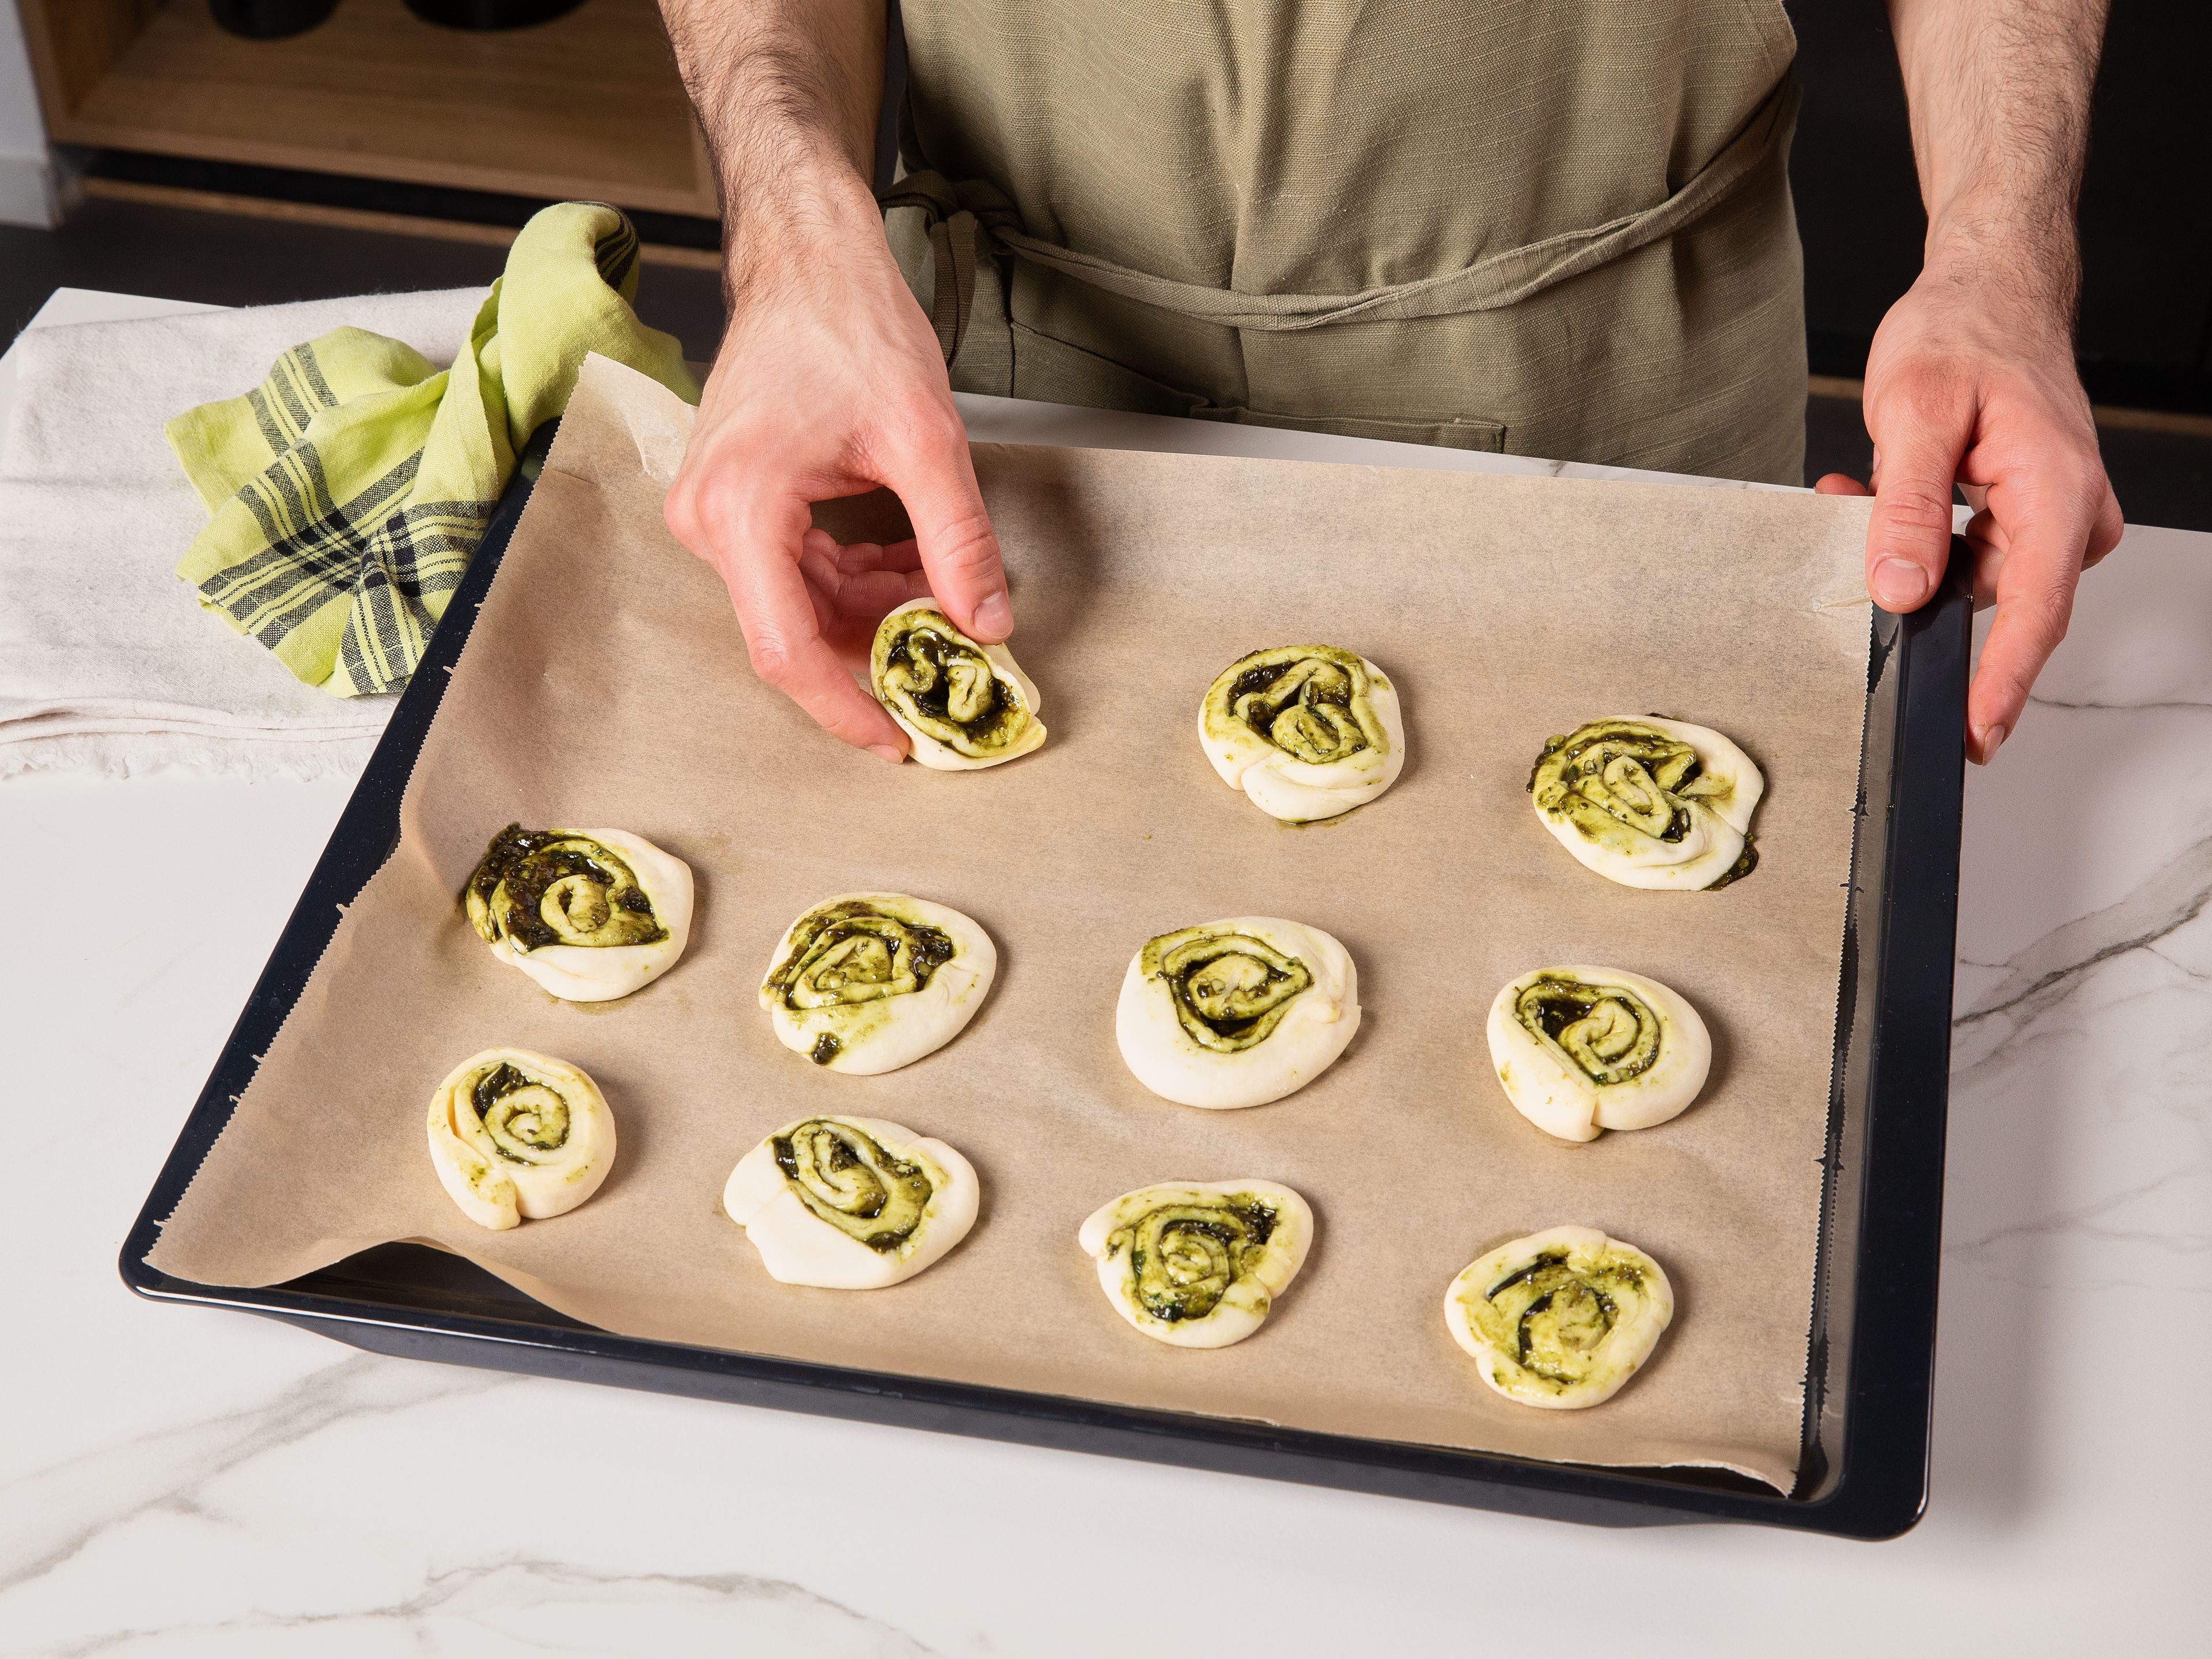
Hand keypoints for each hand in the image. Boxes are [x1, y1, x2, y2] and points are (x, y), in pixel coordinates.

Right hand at [662, 170, 1011, 759]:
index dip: (846, 708)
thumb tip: (988, 626)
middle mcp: (710, 521)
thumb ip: (958, 542)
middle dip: (880, 652)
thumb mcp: (926, 438)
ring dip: (879, 612)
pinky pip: (802, 574)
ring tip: (947, 594)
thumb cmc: (848, 324)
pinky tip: (914, 567)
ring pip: (806, 607)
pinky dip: (861, 581)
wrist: (806, 260)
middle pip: (798, 632)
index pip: (788, 651)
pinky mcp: (739, 507)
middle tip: (955, 664)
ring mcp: (718, 516)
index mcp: (740, 510)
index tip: (901, 741)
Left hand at [1815, 252, 2122, 764]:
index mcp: (2058, 492)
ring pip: (1965, 579)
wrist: (1988, 293)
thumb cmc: (1965, 333)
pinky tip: (1872, 494)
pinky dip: (1911, 535)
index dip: (2001, 682)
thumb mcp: (1917, 414)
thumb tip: (1901, 589)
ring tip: (1857, 491)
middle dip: (1916, 588)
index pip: (2035, 612)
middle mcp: (2068, 515)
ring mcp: (2047, 520)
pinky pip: (1961, 555)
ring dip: (1903, 550)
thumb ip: (1908, 507)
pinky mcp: (2019, 518)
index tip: (1974, 733)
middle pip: (1997, 602)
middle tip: (1854, 531)